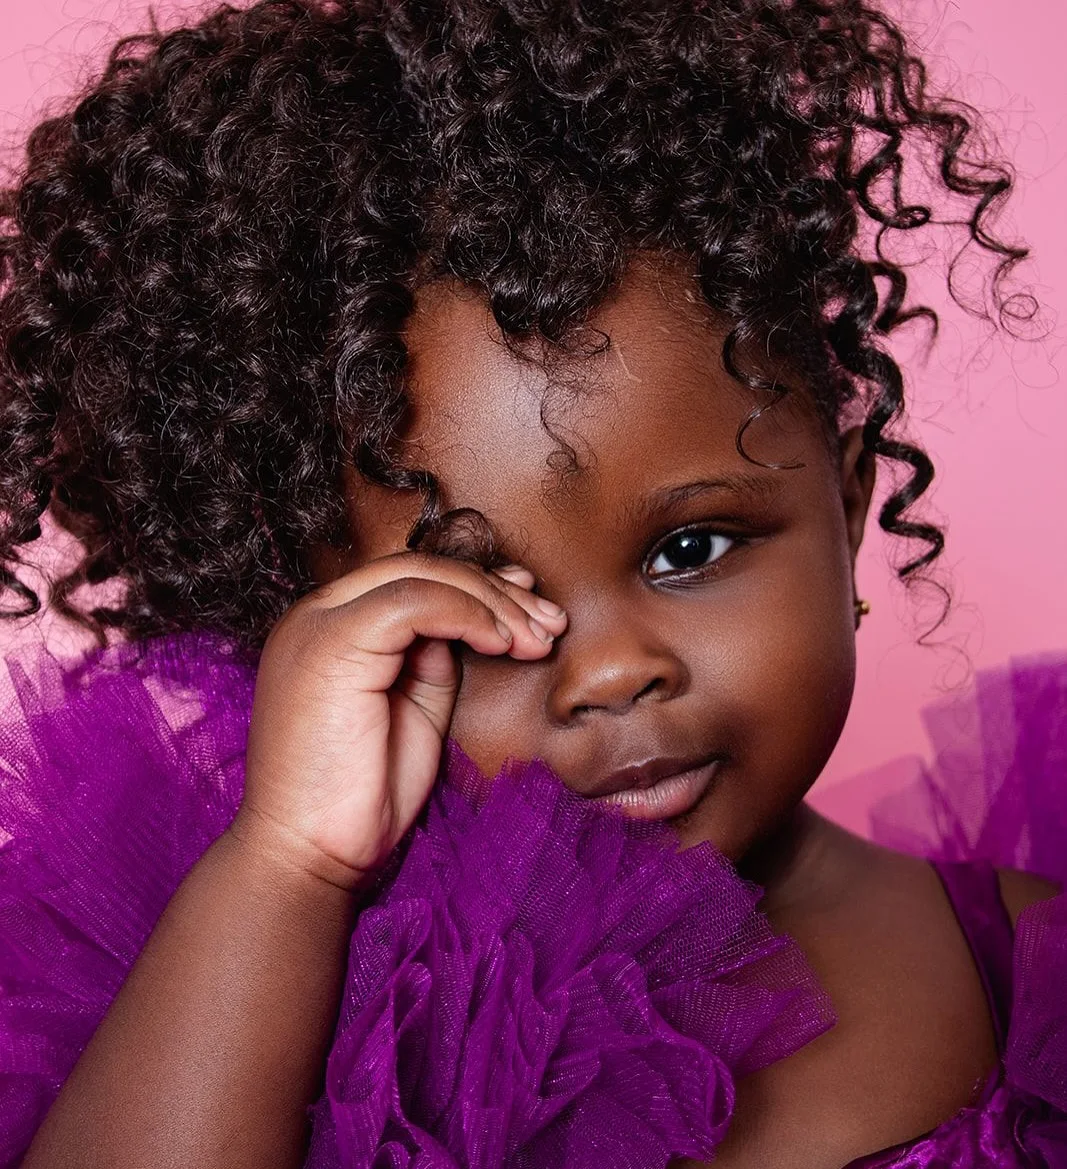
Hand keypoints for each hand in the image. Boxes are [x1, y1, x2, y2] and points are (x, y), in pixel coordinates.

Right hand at [228, 554, 566, 889]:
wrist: (309, 855)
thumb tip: (480, 616)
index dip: (477, 586)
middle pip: (419, 568)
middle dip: (495, 591)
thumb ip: (435, 658)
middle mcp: (316, 615)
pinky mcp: (332, 644)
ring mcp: (319, 625)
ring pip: (421, 576)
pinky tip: (501, 644)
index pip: (410, 579)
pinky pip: (414, 602)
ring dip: (493, 603)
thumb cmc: (362, 795)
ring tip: (539, 639)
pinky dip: (468, 614)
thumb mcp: (415, 708)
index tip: (530, 609)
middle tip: (550, 623)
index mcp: (330, 627)